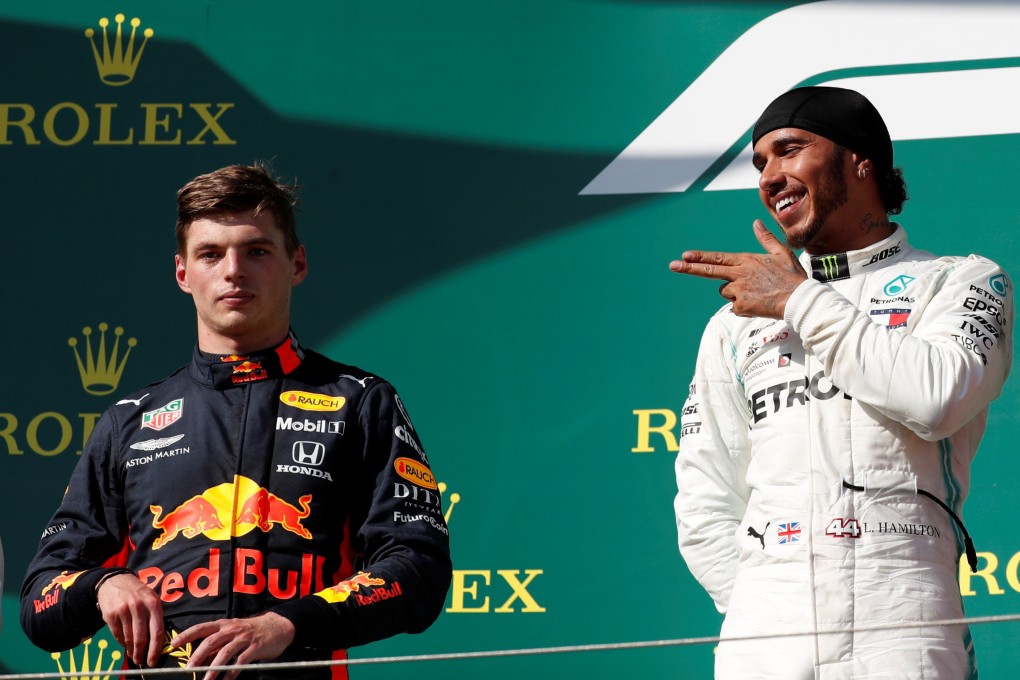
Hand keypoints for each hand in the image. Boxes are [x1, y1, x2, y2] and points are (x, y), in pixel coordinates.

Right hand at [96, 572, 164, 667]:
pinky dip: (121, 642)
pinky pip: (117, 634)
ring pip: (128, 638)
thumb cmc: (137, 592)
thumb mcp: (151, 598)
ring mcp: (123, 611)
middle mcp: (139, 607)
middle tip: (141, 661)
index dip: (155, 649)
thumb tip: (158, 641)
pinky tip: (124, 645)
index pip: (157, 631)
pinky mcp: (110, 615)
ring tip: (134, 655)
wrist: (114, 581)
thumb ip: (155, 616)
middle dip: (141, 653)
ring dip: (131, 650)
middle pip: (141, 638)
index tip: (153, 660)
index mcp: (153, 604)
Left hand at [171, 612, 295, 679]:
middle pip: (211, 641)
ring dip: (214, 668)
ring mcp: (244, 638)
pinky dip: (233, 671)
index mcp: (224, 625)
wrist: (279, 626)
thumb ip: (218, 644)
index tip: (173, 644)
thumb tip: (200, 659)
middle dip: (198, 655)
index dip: (187, 635)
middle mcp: (232, 629)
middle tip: (189, 668)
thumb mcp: (234, 633)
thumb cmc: (252, 631)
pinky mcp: (255, 647)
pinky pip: (241, 660)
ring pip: (225, 652)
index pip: (201, 628)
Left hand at [669, 220, 806, 318]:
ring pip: (725, 292)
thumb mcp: (782, 253)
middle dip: (689, 268)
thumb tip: (756, 223)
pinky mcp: (741, 305)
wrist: (800, 299)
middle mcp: (739, 274)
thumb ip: (766, 239)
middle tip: (672, 266)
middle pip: (709, 272)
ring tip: (757, 293)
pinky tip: (759, 304)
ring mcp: (739, 290)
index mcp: (747, 261)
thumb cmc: (792, 277)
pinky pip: (735, 307)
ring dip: (735, 294)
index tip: (685, 256)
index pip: (718, 258)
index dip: (701, 257)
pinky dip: (744, 307)